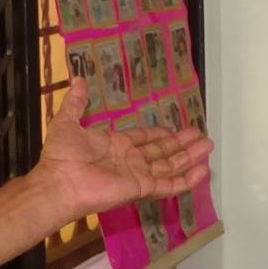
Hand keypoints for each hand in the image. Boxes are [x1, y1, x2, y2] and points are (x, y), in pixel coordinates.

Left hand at [36, 77, 214, 221]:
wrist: (59, 183)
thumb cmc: (62, 156)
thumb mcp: (67, 122)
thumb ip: (76, 103)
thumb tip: (78, 80)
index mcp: (115, 145)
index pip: (145, 139)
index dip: (161, 134)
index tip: (176, 129)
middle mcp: (130, 160)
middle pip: (163, 151)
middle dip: (182, 144)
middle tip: (201, 136)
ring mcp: (137, 176)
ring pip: (170, 166)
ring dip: (189, 157)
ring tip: (208, 147)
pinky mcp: (142, 189)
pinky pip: (168, 184)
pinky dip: (186, 180)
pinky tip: (202, 171)